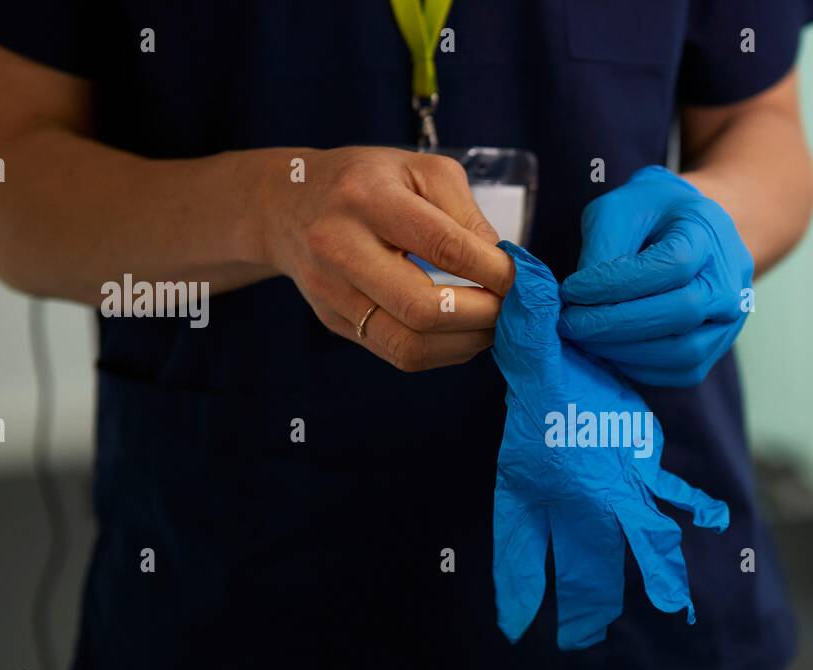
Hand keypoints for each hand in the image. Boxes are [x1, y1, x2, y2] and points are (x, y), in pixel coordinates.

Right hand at [261, 146, 514, 370]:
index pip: (442, 247)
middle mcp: (340, 247)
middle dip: (483, 316)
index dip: (494, 272)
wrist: (288, 203)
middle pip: (423, 309)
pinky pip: (398, 354)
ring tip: (492, 324)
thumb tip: (506, 270)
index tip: (524, 281)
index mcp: (367, 197)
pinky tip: (462, 332)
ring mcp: (331, 292)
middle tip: (511, 308)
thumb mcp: (421, 170)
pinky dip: (443, 351)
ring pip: (410, 345)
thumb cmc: (368, 181)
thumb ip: (466, 216)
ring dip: (466, 343)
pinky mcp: (333, 322)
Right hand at [492, 241, 727, 649]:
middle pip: (577, 555)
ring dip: (648, 568)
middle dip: (581, 597)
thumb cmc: (545, 365)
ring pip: (631, 536)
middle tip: (582, 639)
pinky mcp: (640, 469)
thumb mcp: (533, 349)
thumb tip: (524, 272)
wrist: (580, 355)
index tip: (513, 624)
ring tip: (675, 604)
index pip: (518, 537)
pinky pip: (671, 494)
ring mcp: (611, 485)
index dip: (516, 581)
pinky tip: (718, 517)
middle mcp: (574, 491)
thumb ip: (527, 324)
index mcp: (535, 477)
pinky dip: (694, 505)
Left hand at [558, 166, 753, 387]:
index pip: (672, 265)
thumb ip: (602, 247)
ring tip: (584, 339)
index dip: (617, 283)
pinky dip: (639, 367)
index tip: (571, 289)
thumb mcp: (619, 210)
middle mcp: (729, 279)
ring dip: (625, 351)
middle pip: (683, 312)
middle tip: (570, 323)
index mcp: (708, 232)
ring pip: (685, 351)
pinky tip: (607, 350)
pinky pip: (681, 371)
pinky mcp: (716, 349)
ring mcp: (729, 319)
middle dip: (617, 323)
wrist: (691, 232)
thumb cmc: (650, 216)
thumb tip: (581, 298)